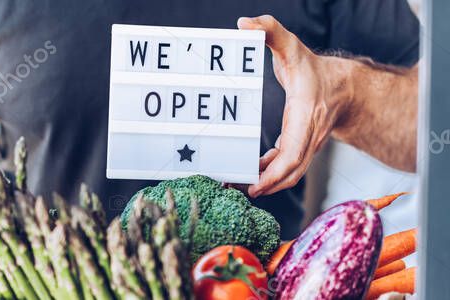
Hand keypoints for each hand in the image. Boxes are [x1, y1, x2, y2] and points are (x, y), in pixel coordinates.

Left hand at [237, 15, 354, 197]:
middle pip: (291, 171)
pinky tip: (247, 175)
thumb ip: (270, 30)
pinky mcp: (299, 147)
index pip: (295, 150)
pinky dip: (266, 174)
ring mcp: (306, 144)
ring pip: (288, 174)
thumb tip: (245, 23)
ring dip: (265, 184)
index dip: (276, 171)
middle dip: (266, 186)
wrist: (344, 87)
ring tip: (235, 187)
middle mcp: (309, 135)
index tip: (257, 184)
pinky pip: (284, 167)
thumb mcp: (292, 45)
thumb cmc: (314, 69)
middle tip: (237, 190)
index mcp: (306, 114)